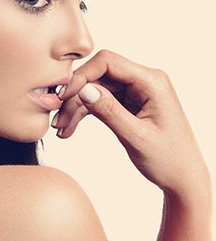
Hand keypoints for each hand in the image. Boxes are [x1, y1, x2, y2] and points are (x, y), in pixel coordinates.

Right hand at [52, 50, 208, 197]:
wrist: (183, 178)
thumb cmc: (168, 159)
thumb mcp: (136, 137)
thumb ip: (110, 112)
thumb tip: (83, 90)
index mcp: (152, 82)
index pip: (108, 62)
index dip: (81, 76)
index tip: (63, 97)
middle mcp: (144, 81)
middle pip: (99, 76)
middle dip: (75, 96)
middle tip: (58, 121)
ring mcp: (137, 93)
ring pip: (97, 90)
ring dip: (77, 108)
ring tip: (62, 130)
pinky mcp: (131, 105)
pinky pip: (102, 102)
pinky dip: (85, 114)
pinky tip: (71, 129)